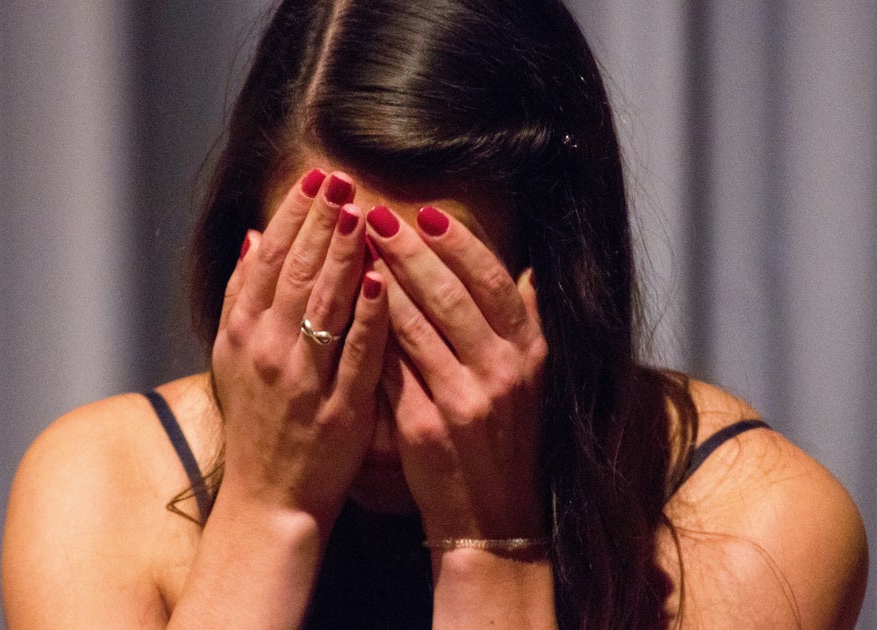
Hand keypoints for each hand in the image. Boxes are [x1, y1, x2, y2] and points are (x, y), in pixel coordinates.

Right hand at [211, 169, 388, 527]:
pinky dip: (366, 316)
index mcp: (242, 333)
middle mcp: (267, 350)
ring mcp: (302, 379)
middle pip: (295, 272)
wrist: (268, 498)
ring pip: (323, 305)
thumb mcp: (232, 357)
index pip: (269, 259)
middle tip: (344, 179)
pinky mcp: (337, 408)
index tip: (317, 178)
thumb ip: (241, 296)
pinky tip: (380, 280)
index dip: (293, 215)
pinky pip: (354, 354)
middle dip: (321, 221)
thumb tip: (249, 236)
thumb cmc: (255, 424)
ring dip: (342, 255)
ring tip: (362, 212)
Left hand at [364, 205, 547, 540]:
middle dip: (409, 250)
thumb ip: (525, 324)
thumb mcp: (531, 381)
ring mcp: (464, 400)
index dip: (459, 244)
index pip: (493, 281)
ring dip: (381, 281)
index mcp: (528, 353)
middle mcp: (502, 372)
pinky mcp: (427, 426)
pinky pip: (390, 367)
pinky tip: (344, 307)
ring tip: (351, 248)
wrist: (492, 518)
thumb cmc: (505, 441)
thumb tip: (529, 270)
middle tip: (374, 216)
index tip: (426, 213)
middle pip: (451, 294)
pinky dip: (368, 332)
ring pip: (416, 325)